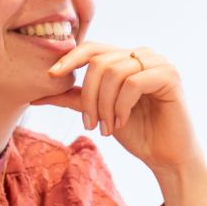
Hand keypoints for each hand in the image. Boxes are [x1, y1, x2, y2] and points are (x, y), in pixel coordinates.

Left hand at [34, 43, 204, 176]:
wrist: (167, 156)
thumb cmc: (137, 133)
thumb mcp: (98, 112)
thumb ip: (74, 99)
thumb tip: (37, 95)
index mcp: (126, 57)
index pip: (92, 48)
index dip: (69, 59)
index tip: (50, 76)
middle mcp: (143, 54)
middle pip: (100, 62)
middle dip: (89, 96)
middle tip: (90, 123)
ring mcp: (158, 63)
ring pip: (114, 72)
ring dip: (104, 105)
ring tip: (107, 127)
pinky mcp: (169, 76)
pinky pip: (132, 83)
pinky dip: (121, 106)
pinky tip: (122, 123)